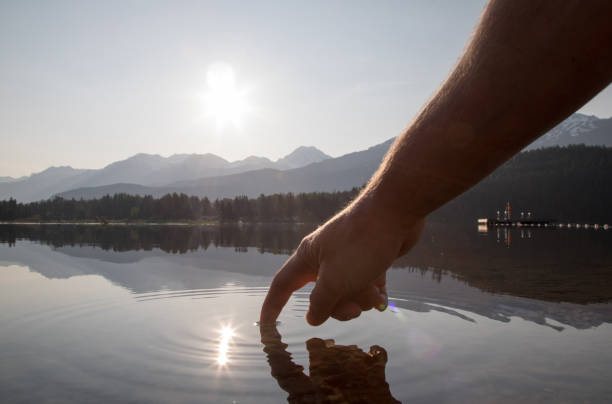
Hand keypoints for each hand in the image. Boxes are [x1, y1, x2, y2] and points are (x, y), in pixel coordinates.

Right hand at [260, 197, 424, 325]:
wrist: (396, 211)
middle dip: (340, 308)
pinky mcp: (370, 259)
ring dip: (362, 298)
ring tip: (374, 290)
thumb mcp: (335, 280)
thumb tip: (312, 318)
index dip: (272, 306)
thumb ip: (321, 303)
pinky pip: (366, 287)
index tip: (265, 326)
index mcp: (308, 258)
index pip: (282, 285)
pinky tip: (383, 295)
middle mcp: (324, 258)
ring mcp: (348, 258)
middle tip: (355, 307)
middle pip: (323, 298)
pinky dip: (374, 294)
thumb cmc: (361, 243)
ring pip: (348, 294)